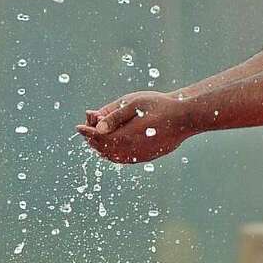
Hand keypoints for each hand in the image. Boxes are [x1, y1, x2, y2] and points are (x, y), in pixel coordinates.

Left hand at [77, 92, 192, 162]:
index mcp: (126, 136)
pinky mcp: (147, 157)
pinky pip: (125, 159)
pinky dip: (114, 153)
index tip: (78, 127)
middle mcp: (132, 150)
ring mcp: (140, 156)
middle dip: (93, 139)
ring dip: (103, 148)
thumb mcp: (133, 103)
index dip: (87, 132)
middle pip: (104, 149)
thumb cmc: (159, 105)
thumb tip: (97, 128)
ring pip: (114, 157)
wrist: (184, 117)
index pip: (99, 138)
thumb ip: (114, 116)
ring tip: (96, 137)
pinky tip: (113, 145)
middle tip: (86, 127)